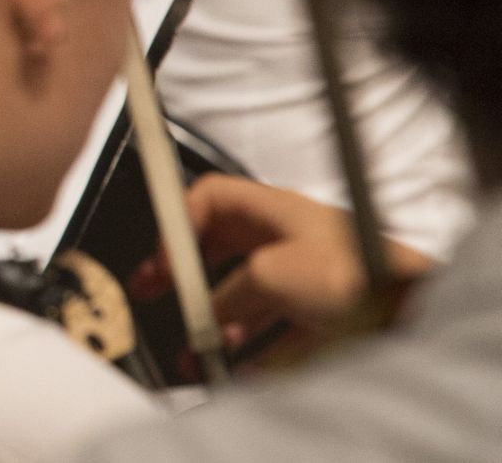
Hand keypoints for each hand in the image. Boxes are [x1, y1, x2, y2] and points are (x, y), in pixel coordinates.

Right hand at [130, 175, 434, 350]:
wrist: (412, 311)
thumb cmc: (347, 273)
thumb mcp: (269, 276)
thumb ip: (227, 295)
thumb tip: (205, 317)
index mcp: (270, 211)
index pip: (210, 198)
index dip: (178, 224)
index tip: (163, 261)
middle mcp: (284, 239)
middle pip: (221, 249)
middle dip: (187, 276)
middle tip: (154, 295)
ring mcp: (304, 277)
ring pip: (246, 295)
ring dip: (217, 321)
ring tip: (198, 351)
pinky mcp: (322, 316)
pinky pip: (276, 331)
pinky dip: (254, 350)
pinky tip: (239, 368)